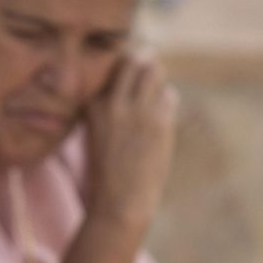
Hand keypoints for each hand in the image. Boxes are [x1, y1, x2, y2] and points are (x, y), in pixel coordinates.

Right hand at [82, 48, 179, 228]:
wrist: (120, 203)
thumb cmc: (106, 171)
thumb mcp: (96, 132)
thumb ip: (108, 105)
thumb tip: (133, 76)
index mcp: (91, 105)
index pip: (111, 63)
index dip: (122, 63)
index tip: (126, 71)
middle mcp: (114, 103)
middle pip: (135, 59)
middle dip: (143, 62)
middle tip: (145, 73)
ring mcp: (138, 111)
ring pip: (155, 71)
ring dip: (156, 79)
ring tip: (153, 95)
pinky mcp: (160, 123)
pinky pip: (170, 96)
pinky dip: (167, 102)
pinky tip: (159, 119)